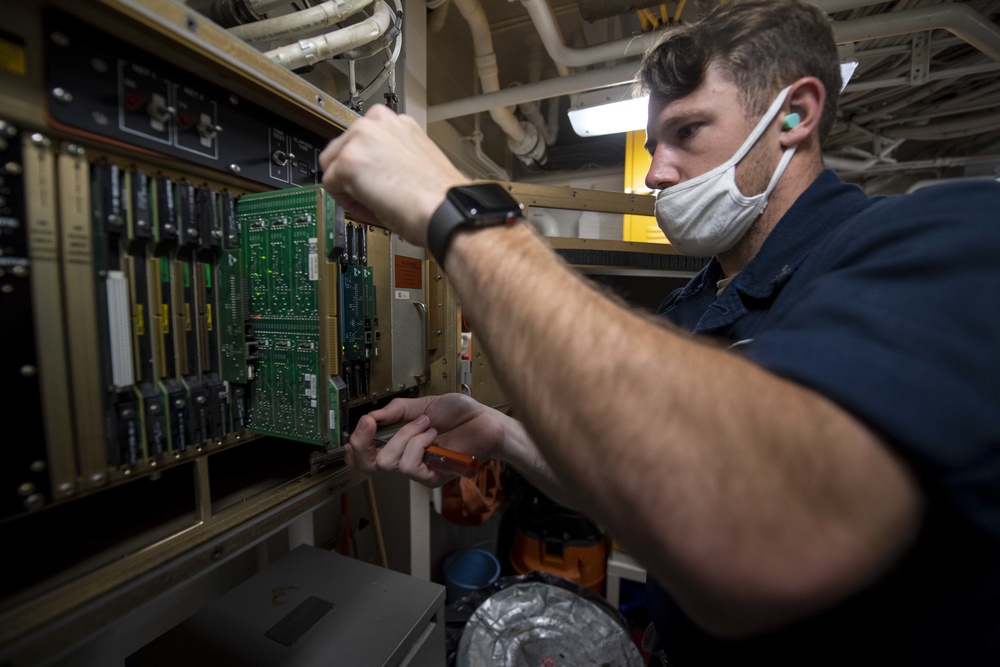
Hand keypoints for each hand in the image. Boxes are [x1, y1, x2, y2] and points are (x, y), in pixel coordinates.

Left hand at [318, 104, 467, 246]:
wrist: (445, 209)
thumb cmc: (440, 196)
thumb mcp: (415, 162)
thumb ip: (391, 157)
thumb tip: (373, 171)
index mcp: (398, 123)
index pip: (362, 140)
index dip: (367, 168)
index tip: (376, 182)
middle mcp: (379, 121)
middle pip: (342, 149)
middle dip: (353, 176)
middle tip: (376, 196)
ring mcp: (362, 137)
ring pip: (333, 166)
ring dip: (349, 188)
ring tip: (377, 202)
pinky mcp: (349, 160)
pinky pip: (331, 186)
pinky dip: (348, 202)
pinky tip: (374, 207)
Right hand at [346, 393, 505, 485]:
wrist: (486, 421)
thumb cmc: (461, 414)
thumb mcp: (423, 405)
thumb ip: (396, 410)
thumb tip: (371, 415)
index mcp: (401, 442)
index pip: (368, 456)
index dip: (355, 450)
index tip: (353, 434)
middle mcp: (407, 458)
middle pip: (369, 465)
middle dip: (365, 441)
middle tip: (369, 423)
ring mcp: (419, 469)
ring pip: (390, 462)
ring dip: (405, 436)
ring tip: (425, 424)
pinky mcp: (432, 477)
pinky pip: (410, 465)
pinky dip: (418, 444)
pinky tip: (432, 434)